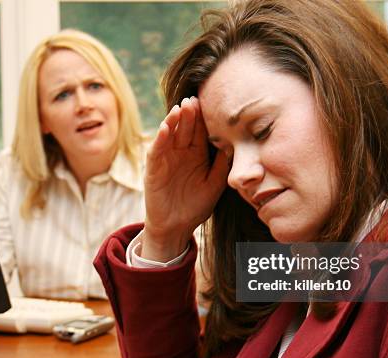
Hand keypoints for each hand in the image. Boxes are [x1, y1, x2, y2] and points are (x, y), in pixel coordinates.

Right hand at [142, 96, 228, 261]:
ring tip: (180, 108)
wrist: (176, 228)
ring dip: (174, 121)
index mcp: (197, 154)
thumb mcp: (215, 185)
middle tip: (194, 99)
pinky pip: (156, 151)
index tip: (212, 102)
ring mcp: (166, 159)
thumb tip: (234, 145)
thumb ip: (222, 165)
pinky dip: (160, 139)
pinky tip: (165, 127)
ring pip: (170, 135)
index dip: (204, 118)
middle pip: (185, 128)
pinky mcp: (154, 169)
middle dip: (190, 114)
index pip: (201, 132)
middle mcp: (181, 153)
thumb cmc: (196, 206)